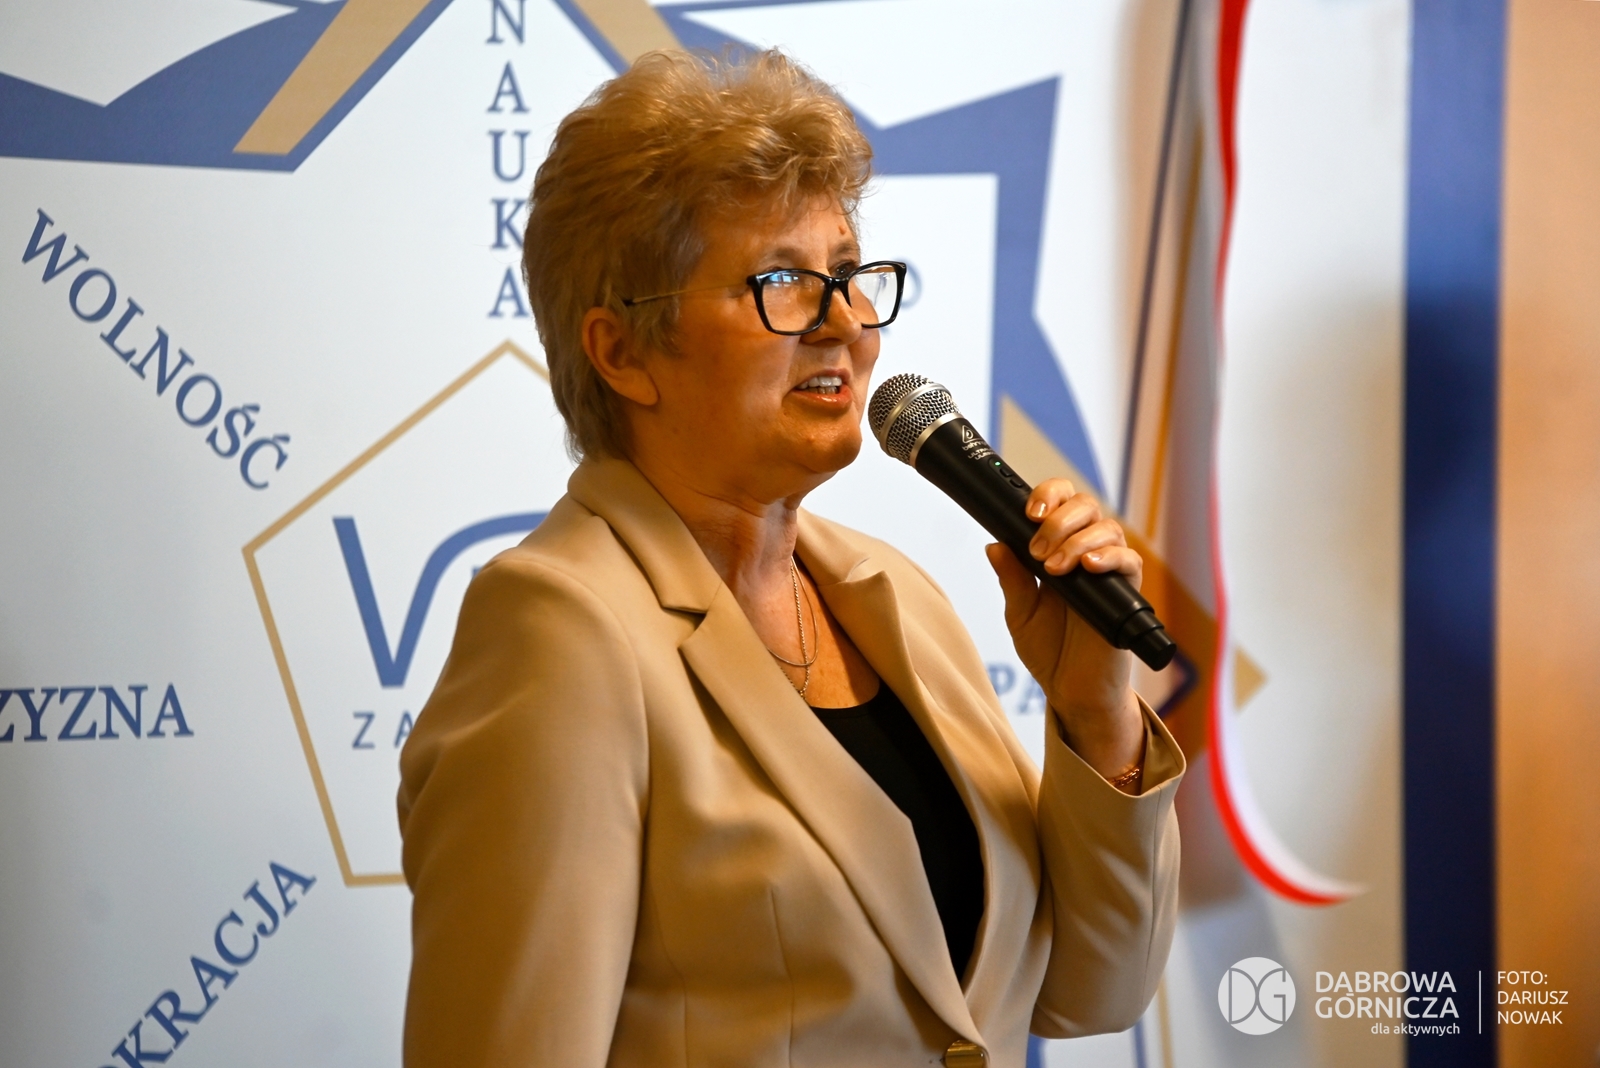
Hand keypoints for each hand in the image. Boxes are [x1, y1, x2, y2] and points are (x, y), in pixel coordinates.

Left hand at [984, 479, 1143, 779]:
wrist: (1072, 691)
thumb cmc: (1049, 650)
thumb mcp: (1020, 612)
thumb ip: (1011, 578)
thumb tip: (994, 544)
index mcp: (1059, 549)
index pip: (1061, 502)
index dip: (1048, 495)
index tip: (1028, 513)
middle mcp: (1087, 552)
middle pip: (1086, 505)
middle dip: (1058, 519)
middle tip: (1037, 551)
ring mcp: (1109, 571)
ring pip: (1107, 528)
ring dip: (1076, 540)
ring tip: (1054, 569)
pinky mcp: (1128, 592)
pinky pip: (1129, 560)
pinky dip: (1108, 557)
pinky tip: (1087, 567)